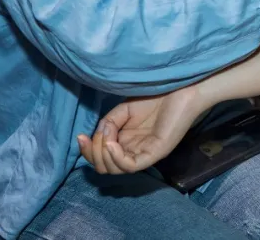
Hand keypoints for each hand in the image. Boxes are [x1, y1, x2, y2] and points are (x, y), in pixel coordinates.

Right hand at [77, 85, 207, 174]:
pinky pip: (131, 166)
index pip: (101, 158)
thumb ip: (108, 123)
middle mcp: (134, 152)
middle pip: (105, 167)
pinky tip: (112, 143)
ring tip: (106, 137)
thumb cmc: (155, 97)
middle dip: (93, 154)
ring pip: (115, 170)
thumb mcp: (123, 110)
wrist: (179, 89)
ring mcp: (145, 154)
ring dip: (103, 154)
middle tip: (98, 135)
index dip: (88, 151)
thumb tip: (99, 137)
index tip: (81, 136)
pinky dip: (117, 157)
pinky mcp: (155, 154)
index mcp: (125, 142)